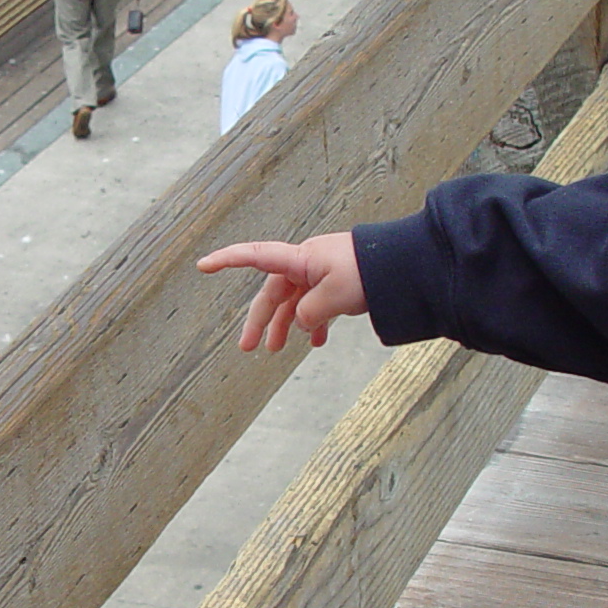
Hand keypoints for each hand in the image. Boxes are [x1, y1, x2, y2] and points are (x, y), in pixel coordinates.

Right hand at [197, 233, 365, 350]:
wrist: (403, 265)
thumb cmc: (369, 271)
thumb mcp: (334, 296)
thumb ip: (309, 312)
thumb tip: (300, 322)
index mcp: (299, 259)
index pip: (255, 256)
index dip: (227, 261)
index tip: (203, 265)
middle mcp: (306, 264)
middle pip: (273, 293)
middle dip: (261, 320)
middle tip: (248, 347)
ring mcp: (321, 274)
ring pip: (294, 302)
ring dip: (285, 325)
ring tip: (277, 350)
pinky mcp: (337, 284)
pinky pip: (316, 305)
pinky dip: (313, 323)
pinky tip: (315, 342)